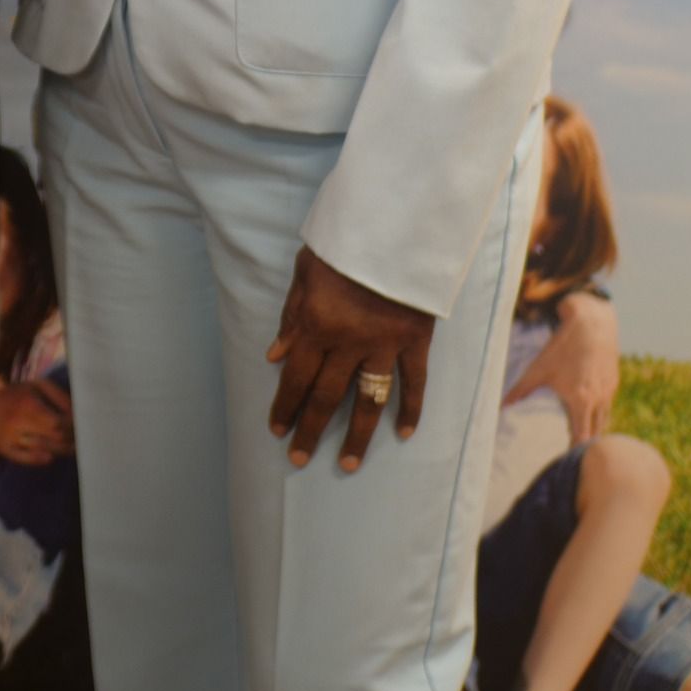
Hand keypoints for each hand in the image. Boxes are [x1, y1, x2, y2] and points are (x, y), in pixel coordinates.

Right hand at [0, 379, 73, 463]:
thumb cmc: (16, 393)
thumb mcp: (37, 386)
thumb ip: (58, 396)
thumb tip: (76, 411)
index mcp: (28, 404)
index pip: (58, 423)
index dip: (72, 427)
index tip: (80, 427)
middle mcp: (18, 423)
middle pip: (53, 438)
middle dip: (69, 441)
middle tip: (80, 441)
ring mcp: (10, 437)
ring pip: (41, 449)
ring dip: (60, 451)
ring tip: (71, 449)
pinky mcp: (3, 448)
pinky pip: (24, 459)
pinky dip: (39, 459)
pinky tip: (50, 457)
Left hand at [266, 246, 433, 471]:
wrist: (396, 226)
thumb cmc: (343, 243)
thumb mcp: (305, 270)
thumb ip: (291, 314)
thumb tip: (275, 355)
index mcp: (318, 324)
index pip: (295, 376)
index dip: (284, 405)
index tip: (276, 430)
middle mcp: (349, 342)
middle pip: (326, 397)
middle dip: (309, 430)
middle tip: (298, 459)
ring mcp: (385, 344)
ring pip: (367, 401)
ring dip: (355, 436)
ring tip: (347, 464)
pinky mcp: (415, 341)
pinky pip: (412, 383)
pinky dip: (409, 410)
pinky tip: (402, 435)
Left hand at [505, 290, 617, 440]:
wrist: (592, 323)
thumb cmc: (562, 347)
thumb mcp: (539, 368)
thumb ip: (521, 389)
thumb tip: (502, 405)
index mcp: (581, 401)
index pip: (581, 438)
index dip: (575, 452)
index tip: (567, 462)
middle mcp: (599, 401)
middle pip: (595, 434)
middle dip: (585, 445)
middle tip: (572, 455)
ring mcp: (609, 392)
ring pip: (604, 420)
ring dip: (594, 430)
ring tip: (581, 438)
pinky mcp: (613, 383)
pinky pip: (608, 405)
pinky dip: (600, 413)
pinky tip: (590, 413)